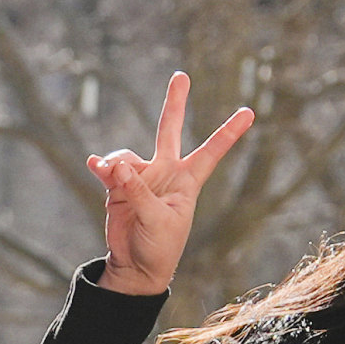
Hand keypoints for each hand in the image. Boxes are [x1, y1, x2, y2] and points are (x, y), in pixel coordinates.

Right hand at [91, 72, 253, 297]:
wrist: (135, 267)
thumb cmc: (159, 247)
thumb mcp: (156, 220)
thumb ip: (138, 191)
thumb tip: (118, 165)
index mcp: (187, 181)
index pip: (211, 151)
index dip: (228, 132)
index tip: (249, 112)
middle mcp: (166, 173)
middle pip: (170, 130)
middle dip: (175, 103)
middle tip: (181, 76)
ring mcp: (141, 178)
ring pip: (127, 155)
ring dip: (117, 163)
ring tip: (109, 174)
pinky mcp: (119, 187)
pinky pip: (109, 168)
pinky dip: (102, 166)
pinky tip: (95, 165)